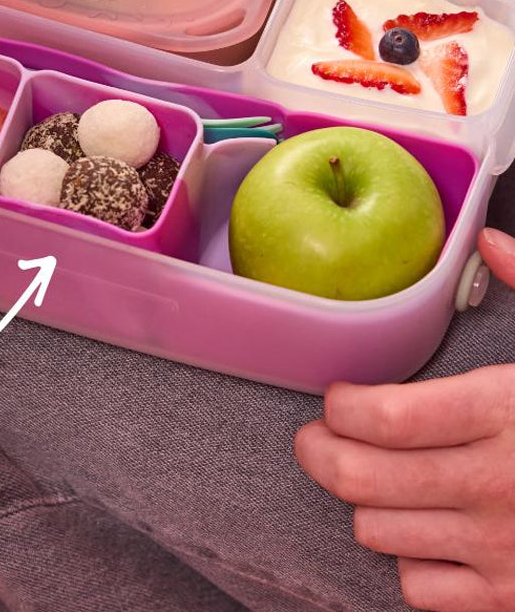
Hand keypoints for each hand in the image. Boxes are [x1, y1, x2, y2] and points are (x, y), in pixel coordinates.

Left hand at [295, 229, 514, 611]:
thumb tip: (488, 238)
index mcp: (509, 414)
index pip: (385, 419)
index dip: (341, 407)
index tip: (338, 396)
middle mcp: (498, 486)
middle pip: (360, 478)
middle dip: (321, 453)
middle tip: (318, 436)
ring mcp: (505, 550)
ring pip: (377, 532)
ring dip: (364, 502)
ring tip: (374, 475)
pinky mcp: (514, 598)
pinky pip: (419, 588)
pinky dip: (408, 558)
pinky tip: (426, 526)